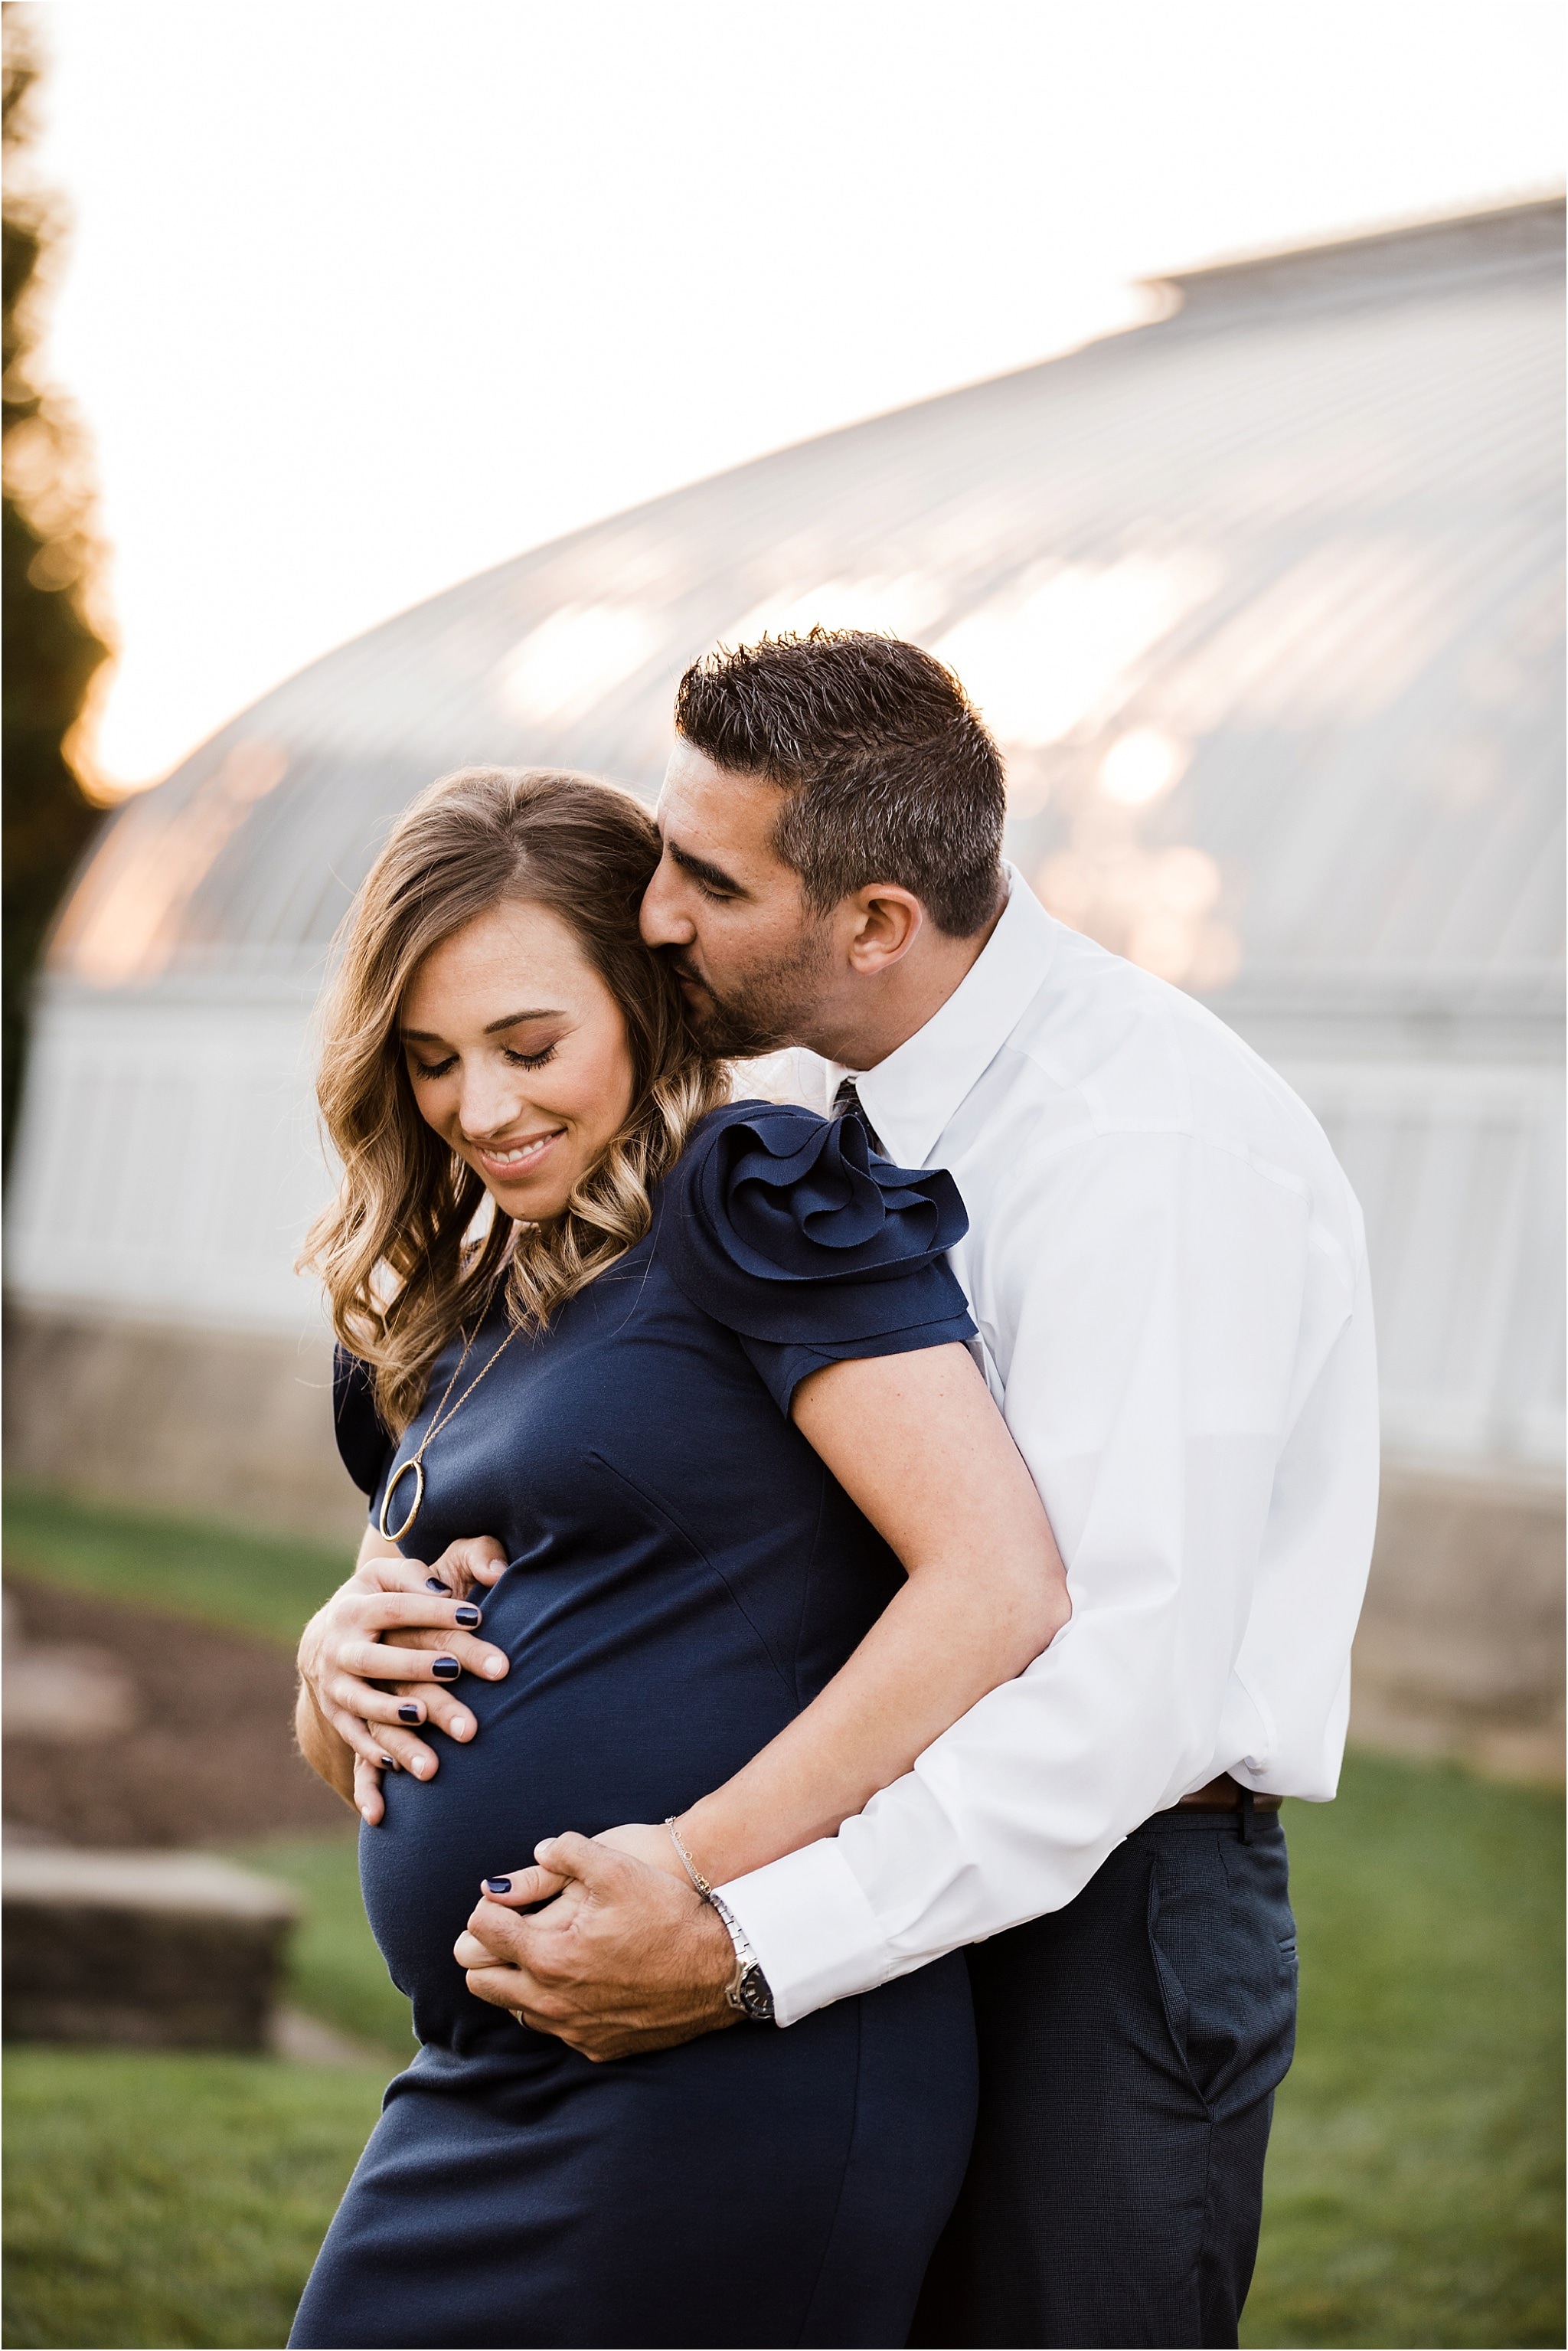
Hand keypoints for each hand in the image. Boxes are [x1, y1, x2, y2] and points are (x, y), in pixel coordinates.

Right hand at [297, 1537, 509, 1821]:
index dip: (435, 1611)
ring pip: (362, 1705)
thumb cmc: (380, 1599)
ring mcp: (335, 1686)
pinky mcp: (337, 1716)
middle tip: (456, 1670)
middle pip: (376, 1659)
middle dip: (416, 1665)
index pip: (397, 1607)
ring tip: (426, 1721)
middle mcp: (340, 1648)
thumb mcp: (395, 1575)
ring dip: (393, 1717)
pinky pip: (352, 1738)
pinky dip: (370, 1754)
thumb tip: (495, 1569)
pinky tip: (398, 1766)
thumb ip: (437, 1568)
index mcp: (357, 1607)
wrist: (329, 1636)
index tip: (478, 1616)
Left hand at [452, 1831, 738, 2060]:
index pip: (480, 1931)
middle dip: (487, 1950)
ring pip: (513, 2008)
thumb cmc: (667, 1913)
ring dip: (517, 1979)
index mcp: (548, 1955)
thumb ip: (566, 1851)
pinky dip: (552, 2004)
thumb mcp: (617, 1866)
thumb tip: (537, 1852)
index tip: (508, 1898)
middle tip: (514, 1925)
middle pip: (480, 1980)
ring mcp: (573, 2030)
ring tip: (545, 1949)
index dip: (489, 1906)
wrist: (718, 1968)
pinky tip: (578, 1978)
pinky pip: (553, 2028)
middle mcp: (551, 2002)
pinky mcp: (596, 2046)